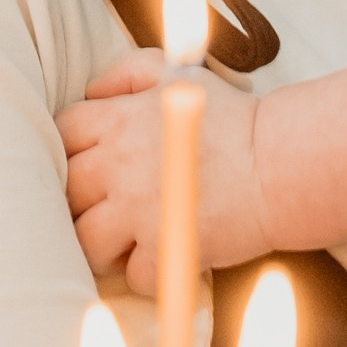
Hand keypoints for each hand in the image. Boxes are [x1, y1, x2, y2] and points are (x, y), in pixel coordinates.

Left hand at [57, 57, 266, 288]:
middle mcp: (119, 166)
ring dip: (104, 245)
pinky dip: (148, 273)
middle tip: (109, 208)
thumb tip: (91, 92)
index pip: (63, 135)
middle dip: (82, 203)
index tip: (94, 164)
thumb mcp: (181, 75)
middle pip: (66, 192)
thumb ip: (129, 72)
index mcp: (119, 121)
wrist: (283, 164)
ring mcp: (138, 210)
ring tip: (129, 241)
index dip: (72, 151)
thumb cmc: (235, 119)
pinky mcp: (165, 249)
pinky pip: (133, 274)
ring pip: (86, 241)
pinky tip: (166, 257)